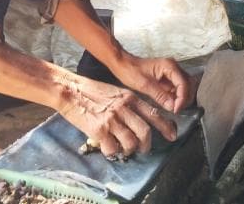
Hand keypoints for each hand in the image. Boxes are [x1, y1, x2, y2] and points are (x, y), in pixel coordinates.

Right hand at [56, 74, 176, 157]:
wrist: (70, 90)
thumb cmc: (91, 91)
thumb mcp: (115, 92)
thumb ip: (128, 104)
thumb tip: (139, 120)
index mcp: (130, 97)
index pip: (154, 113)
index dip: (166, 127)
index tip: (173, 135)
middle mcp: (123, 108)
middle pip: (145, 132)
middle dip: (147, 145)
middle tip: (144, 150)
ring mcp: (111, 119)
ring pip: (131, 142)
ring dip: (130, 150)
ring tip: (125, 150)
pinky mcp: (99, 130)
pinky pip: (112, 148)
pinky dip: (113, 152)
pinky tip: (109, 149)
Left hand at [113, 54, 195, 113]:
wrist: (123, 65)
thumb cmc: (131, 71)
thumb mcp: (144, 85)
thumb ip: (160, 96)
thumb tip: (172, 107)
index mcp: (169, 66)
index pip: (183, 83)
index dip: (182, 98)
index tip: (176, 109)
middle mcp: (173, 68)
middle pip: (187, 85)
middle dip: (184, 99)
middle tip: (176, 110)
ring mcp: (171, 73)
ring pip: (183, 88)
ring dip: (181, 99)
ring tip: (173, 108)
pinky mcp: (167, 79)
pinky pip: (176, 89)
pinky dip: (175, 98)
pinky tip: (170, 104)